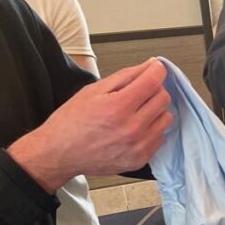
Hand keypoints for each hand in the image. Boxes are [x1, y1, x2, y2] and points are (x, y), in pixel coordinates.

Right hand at [8, 59, 171, 191]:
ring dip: (155, 111)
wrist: (58, 154)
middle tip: (139, 91)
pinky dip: (151, 129)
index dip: (157, 71)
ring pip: (165, 118)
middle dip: (154, 90)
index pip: (153, 82)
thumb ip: (126, 76)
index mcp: (117, 107)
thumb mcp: (93, 90)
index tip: (155, 68)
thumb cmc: (71, 122)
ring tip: (135, 112)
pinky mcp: (140, 159)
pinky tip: (133, 128)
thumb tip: (150, 65)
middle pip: (163, 99)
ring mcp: (137, 146)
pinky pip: (160, 137)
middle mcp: (130, 128)